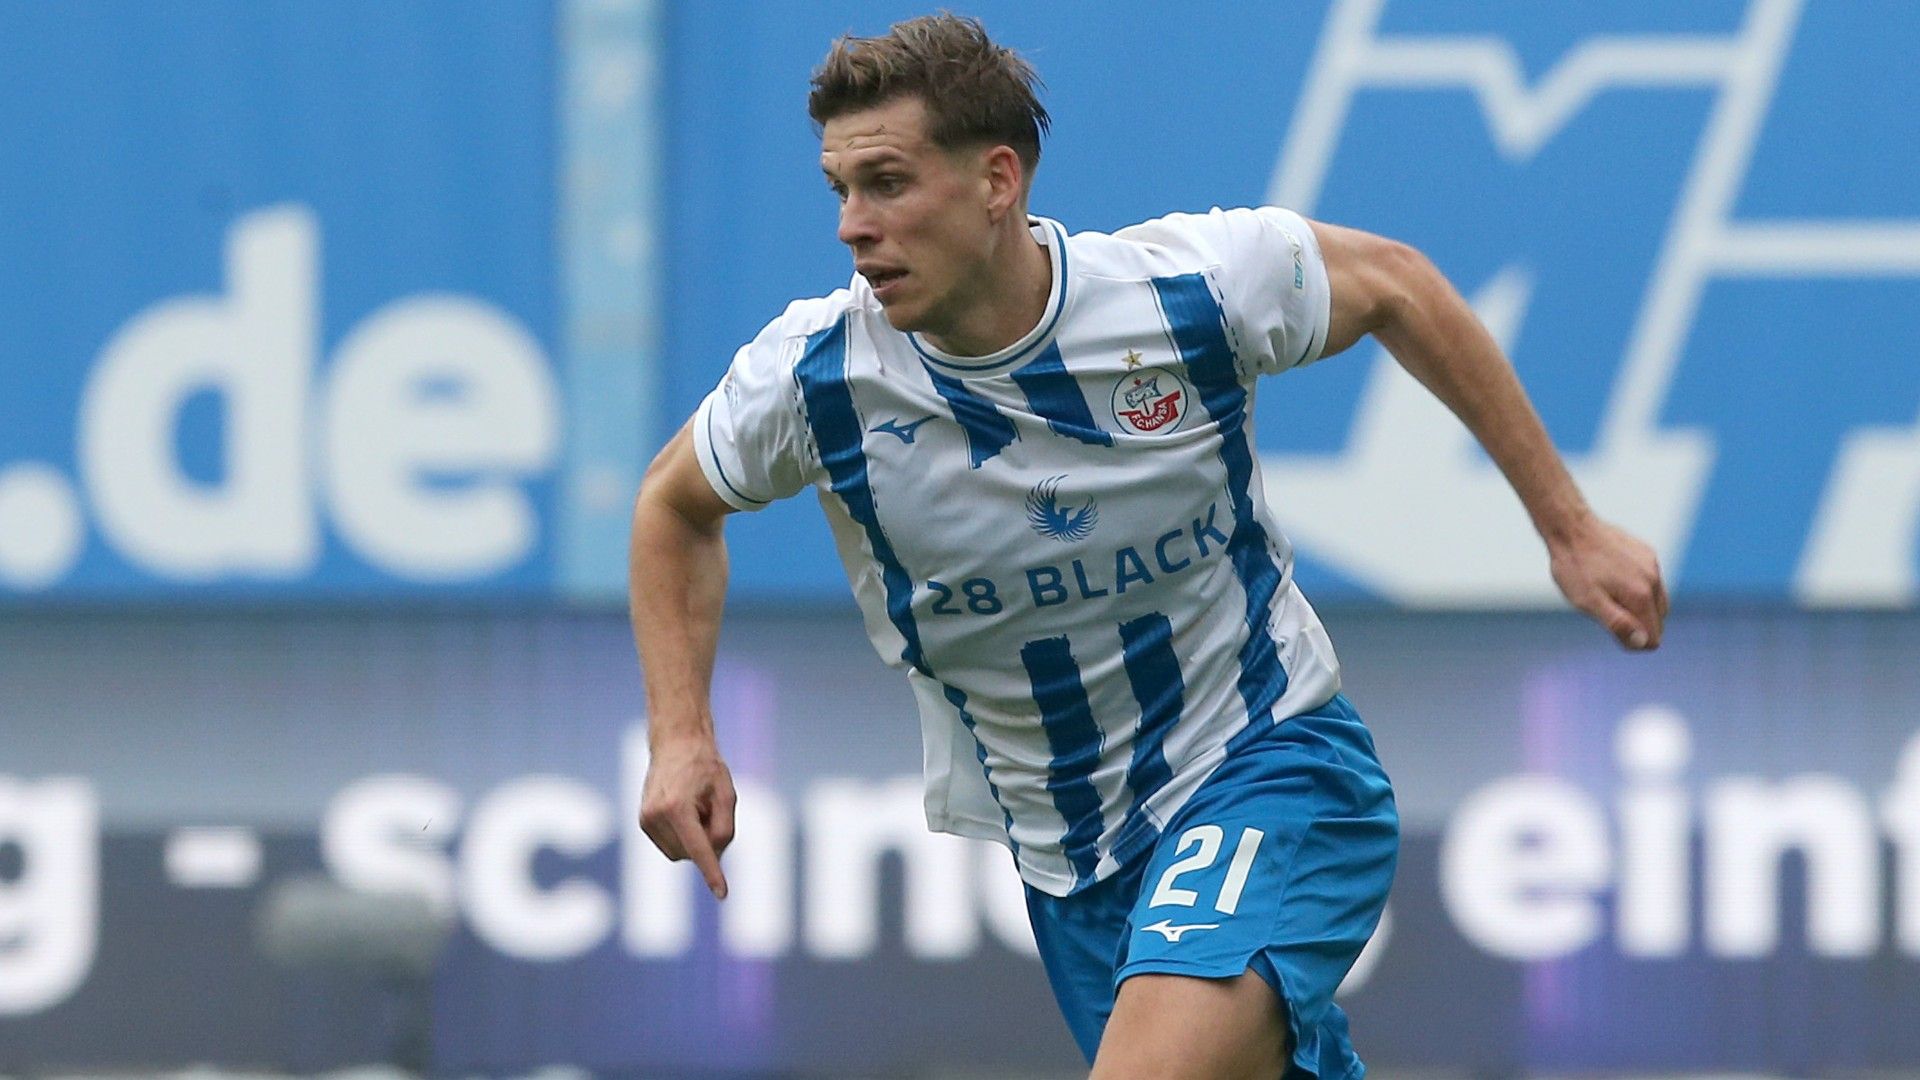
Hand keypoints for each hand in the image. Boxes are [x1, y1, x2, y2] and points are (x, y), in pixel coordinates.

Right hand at [639, 738, 736, 898]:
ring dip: (694, 839)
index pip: (698, 848)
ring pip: (680, 854)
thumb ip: (724, 829)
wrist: (676, 744)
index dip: (712, 872)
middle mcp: (656, 816)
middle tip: (710, 810)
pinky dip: (683, 836)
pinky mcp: (643, 823)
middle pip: (692, 853)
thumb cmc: (706, 767)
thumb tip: (712, 858)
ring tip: (695, 807)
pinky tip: (684, 810)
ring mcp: (646, 821)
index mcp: (677, 807)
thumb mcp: (727, 795)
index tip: (722, 894)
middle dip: (706, 841)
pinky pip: (671, 846)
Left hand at [1547, 515, 1668, 650]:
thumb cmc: (1575, 568)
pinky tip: (1614, 579)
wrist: (1571, 527)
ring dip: (1639, 606)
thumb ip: (1617, 623)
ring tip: (1608, 595)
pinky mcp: (1647, 552)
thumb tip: (1643, 642)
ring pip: (1657, 601)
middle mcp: (1653, 580)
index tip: (1610, 630)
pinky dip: (1639, 587)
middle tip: (1605, 610)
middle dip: (1636, 624)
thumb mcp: (1588, 601)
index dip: (1633, 642)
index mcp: (1641, 596)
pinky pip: (1651, 580)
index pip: (1653, 638)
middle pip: (1657, 621)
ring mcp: (1652, 564)